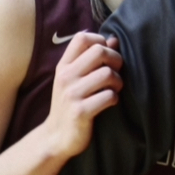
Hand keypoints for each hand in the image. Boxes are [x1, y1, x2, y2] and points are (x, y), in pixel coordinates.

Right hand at [43, 32, 122, 158]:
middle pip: (99, 51)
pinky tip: (110, 102)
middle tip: (116, 72)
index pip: (82, 37)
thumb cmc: (70, 104)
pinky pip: (109, 96)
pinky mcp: (80, 111)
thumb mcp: (74, 79)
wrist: (56, 137)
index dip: (100, 41)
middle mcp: (66, 77)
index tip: (106, 56)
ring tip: (115, 89)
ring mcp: (72, 94)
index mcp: (64, 66)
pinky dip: (115, 98)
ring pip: (107, 74)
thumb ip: (91, 59)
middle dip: (115, 59)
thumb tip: (113, 39)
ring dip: (118, 81)